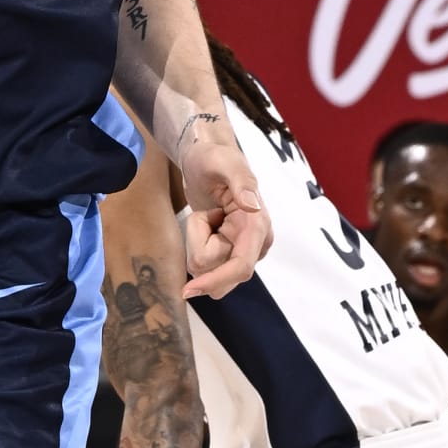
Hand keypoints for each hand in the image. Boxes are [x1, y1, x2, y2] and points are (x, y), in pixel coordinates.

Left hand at [179, 133, 272, 299]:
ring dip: (197, 244)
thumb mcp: (223, 162)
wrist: (205, 160)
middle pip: (219, 273)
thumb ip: (240, 181)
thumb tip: (251, 206)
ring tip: (207, 216)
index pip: (241, 266)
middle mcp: (256, 244)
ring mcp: (243, 250)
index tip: (189, 289)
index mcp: (258, 225)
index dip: (216, 280)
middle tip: (205, 213)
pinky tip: (207, 226)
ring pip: (210, 272)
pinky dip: (197, 246)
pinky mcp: (230, 253)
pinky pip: (206, 267)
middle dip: (199, 247)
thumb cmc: (213, 158)